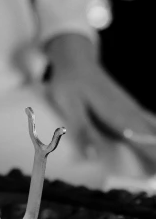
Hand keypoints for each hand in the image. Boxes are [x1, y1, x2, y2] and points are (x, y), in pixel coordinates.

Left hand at [45, 33, 155, 168]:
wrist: (75, 61)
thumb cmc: (70, 84)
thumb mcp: (70, 108)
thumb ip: (82, 132)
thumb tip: (92, 157)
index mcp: (117, 115)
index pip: (143, 140)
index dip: (153, 156)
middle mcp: (129, 112)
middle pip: (153, 137)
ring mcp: (131, 109)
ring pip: (154, 128)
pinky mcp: (128, 109)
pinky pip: (149, 122)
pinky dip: (155, 133)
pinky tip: (155, 137)